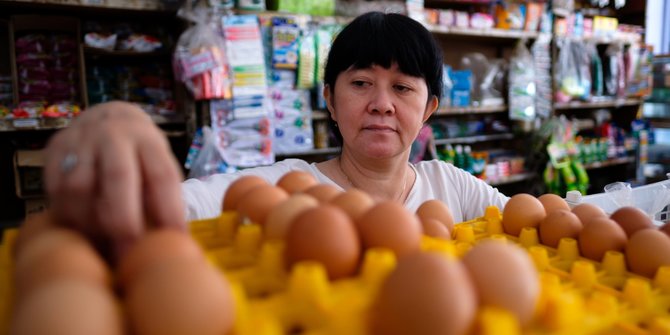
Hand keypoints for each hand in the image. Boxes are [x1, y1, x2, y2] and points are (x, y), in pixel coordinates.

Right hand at [44, 101, 185, 257]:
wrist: (107, 118)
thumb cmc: (139, 156)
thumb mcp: (157, 165)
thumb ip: (161, 196)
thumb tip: (170, 241)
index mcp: (149, 141)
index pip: (163, 176)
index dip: (169, 211)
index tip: (173, 241)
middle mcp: (116, 136)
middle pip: (119, 177)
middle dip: (123, 221)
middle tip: (127, 254)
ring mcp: (83, 140)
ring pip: (80, 186)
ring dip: (90, 223)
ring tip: (101, 243)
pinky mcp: (56, 148)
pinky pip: (56, 188)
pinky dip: (67, 214)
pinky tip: (79, 228)